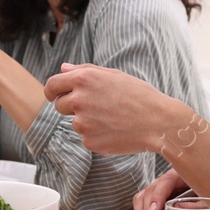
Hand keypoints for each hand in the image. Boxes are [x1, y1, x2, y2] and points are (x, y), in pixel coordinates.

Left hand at [45, 63, 189, 155]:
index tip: (54, 95)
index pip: (52, 85)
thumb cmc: (139, 96)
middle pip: (59, 105)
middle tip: (96, 107)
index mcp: (84, 79)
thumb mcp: (114, 75)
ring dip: (87, 121)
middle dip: (71, 106)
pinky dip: (97, 135)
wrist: (158, 123)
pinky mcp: (89, 141)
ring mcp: (82, 123)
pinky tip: (115, 130)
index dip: (52, 91)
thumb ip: (85, 70)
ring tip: (112, 118)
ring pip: (75, 123)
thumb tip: (63, 68)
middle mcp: (79, 100)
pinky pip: (86, 137)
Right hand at [132, 170, 189, 209]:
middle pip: (150, 192)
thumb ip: (193, 208)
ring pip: (142, 200)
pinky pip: (144, 209)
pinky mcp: (157, 204)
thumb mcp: (207, 204)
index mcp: (181, 176)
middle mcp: (167, 183)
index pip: (165, 182)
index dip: (157, 197)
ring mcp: (160, 193)